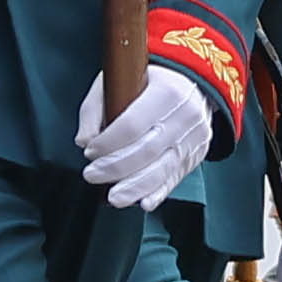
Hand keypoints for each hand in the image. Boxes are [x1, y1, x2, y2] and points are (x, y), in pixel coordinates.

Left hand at [77, 65, 213, 209]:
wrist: (195, 82)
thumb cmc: (151, 81)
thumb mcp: (120, 79)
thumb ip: (95, 108)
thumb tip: (84, 140)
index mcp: (167, 91)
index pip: (132, 125)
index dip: (107, 143)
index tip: (90, 151)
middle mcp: (185, 115)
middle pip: (146, 150)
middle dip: (115, 167)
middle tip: (92, 175)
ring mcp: (194, 138)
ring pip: (162, 169)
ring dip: (134, 187)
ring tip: (113, 197)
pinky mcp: (196, 154)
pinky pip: (176, 178)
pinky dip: (158, 193)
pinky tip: (143, 202)